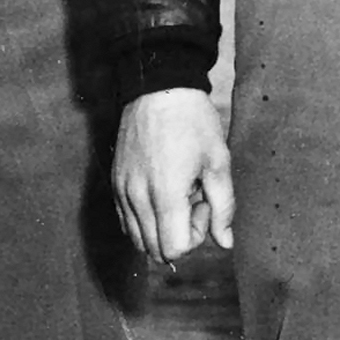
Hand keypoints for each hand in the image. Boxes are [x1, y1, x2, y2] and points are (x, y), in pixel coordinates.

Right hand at [112, 87, 234, 260]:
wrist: (159, 89)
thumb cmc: (193, 122)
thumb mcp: (218, 161)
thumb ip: (224, 207)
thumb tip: (225, 243)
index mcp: (164, 194)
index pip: (174, 249)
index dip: (195, 236)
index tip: (204, 205)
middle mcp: (136, 198)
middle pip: (154, 250)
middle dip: (180, 234)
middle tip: (194, 200)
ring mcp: (121, 192)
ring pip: (137, 240)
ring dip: (162, 228)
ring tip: (178, 195)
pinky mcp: (114, 184)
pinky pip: (126, 222)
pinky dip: (145, 220)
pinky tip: (162, 192)